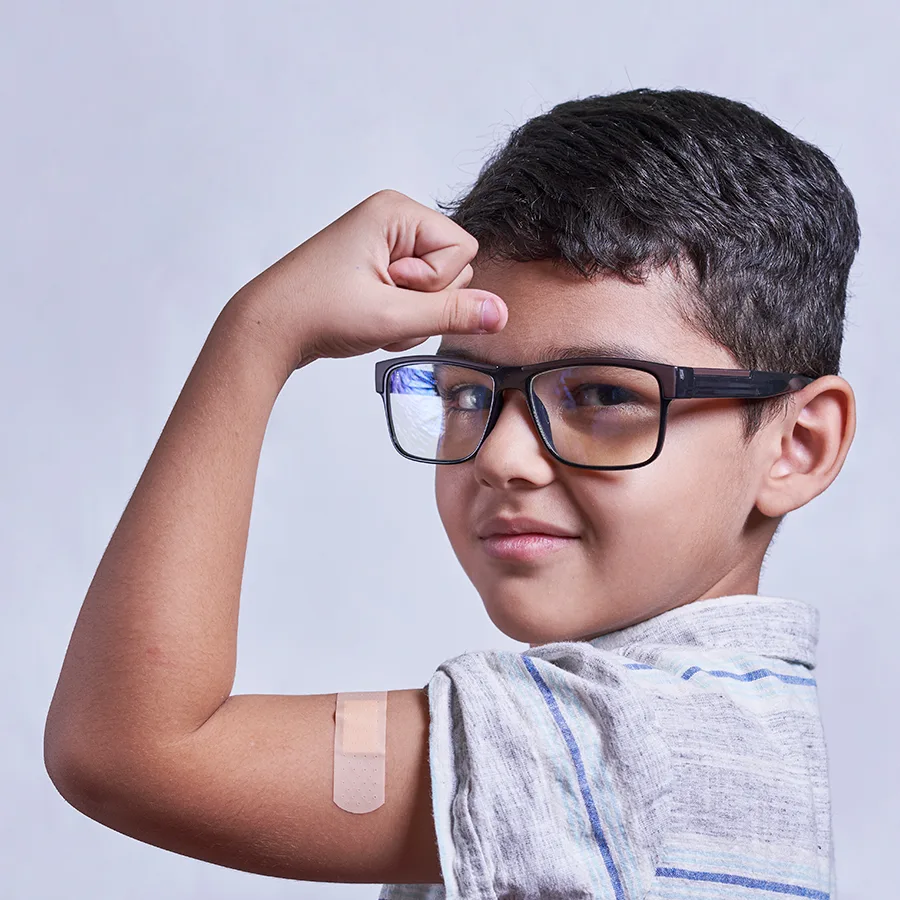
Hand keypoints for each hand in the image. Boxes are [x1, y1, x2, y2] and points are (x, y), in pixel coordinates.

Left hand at [229, 189, 507, 369]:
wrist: (268, 329)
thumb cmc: (316, 312)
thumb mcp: (393, 317)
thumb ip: (452, 313)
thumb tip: (500, 313)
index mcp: (396, 211)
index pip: (463, 249)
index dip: (436, 283)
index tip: (392, 290)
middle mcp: (392, 220)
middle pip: (453, 267)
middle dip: (425, 301)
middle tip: (381, 307)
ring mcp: (383, 243)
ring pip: (436, 287)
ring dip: (413, 314)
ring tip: (373, 316)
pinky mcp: (377, 266)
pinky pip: (415, 295)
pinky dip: (400, 316)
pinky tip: (371, 320)